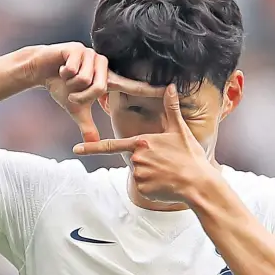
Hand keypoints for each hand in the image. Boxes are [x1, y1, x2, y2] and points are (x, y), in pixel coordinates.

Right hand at [24, 42, 164, 141]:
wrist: (41, 69)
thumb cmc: (61, 88)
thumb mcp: (76, 110)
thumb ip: (87, 127)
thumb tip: (91, 145)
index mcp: (108, 80)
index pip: (132, 86)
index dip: (149, 89)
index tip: (170, 89)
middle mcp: (104, 66)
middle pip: (99, 89)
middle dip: (81, 95)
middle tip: (72, 90)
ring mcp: (92, 55)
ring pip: (86, 80)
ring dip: (71, 84)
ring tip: (67, 77)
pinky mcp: (78, 48)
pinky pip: (74, 71)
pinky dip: (64, 74)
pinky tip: (61, 68)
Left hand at [73, 85, 214, 202]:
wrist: (198, 184)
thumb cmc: (189, 156)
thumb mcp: (180, 131)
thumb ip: (171, 109)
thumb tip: (170, 86)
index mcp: (141, 142)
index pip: (111, 145)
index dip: (91, 147)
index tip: (75, 148)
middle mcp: (136, 158)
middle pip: (133, 159)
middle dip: (146, 161)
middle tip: (166, 163)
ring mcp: (138, 174)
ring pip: (138, 173)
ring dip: (150, 174)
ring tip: (167, 173)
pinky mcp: (142, 189)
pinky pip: (142, 187)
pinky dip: (152, 186)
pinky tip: (165, 184)